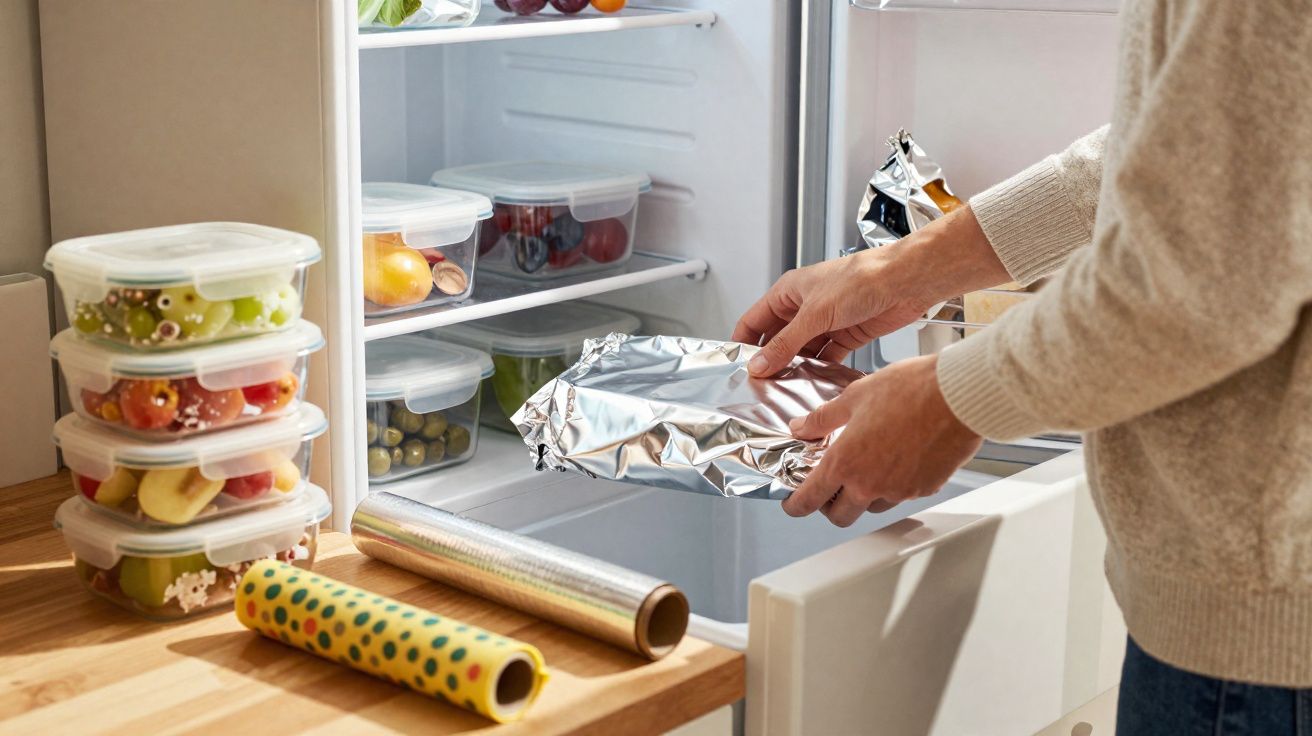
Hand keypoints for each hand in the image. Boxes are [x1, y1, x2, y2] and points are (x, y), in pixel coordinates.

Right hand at [732, 247, 935, 375]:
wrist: (904, 282)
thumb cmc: (861, 280)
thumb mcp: (814, 314)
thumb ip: (785, 343)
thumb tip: (759, 364)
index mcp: (788, 292)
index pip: (754, 320)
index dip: (744, 343)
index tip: (736, 367)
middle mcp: (804, 307)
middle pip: (777, 339)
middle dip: (770, 360)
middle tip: (761, 386)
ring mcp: (825, 322)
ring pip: (801, 351)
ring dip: (795, 369)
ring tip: (786, 391)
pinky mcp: (846, 335)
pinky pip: (825, 357)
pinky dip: (819, 370)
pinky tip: (814, 384)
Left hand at [781, 355, 982, 526]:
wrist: (959, 395)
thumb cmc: (912, 390)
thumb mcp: (855, 395)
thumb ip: (823, 417)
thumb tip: (801, 426)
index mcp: (845, 462)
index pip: (810, 499)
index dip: (795, 505)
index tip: (793, 504)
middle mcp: (870, 484)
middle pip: (841, 516)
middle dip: (830, 506)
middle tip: (830, 488)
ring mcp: (900, 490)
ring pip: (872, 507)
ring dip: (863, 496)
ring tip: (868, 466)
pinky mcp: (926, 488)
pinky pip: (902, 495)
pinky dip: (894, 485)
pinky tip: (897, 459)